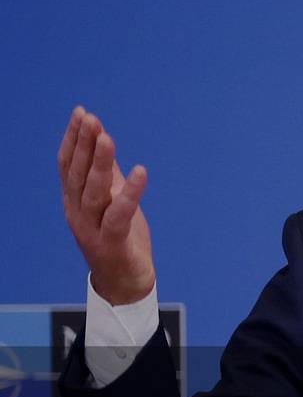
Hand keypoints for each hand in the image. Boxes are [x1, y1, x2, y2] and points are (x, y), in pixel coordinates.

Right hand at [58, 106, 155, 304]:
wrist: (125, 283)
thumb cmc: (119, 239)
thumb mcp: (111, 200)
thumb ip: (107, 174)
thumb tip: (103, 141)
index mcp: (75, 202)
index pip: (68, 166)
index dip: (73, 139)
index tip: (81, 113)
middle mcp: (78, 214)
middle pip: (77, 175)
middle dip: (83, 145)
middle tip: (90, 118)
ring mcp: (92, 230)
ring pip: (94, 193)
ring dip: (99, 164)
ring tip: (108, 139)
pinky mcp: (112, 243)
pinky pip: (119, 216)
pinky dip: (129, 193)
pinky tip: (140, 172)